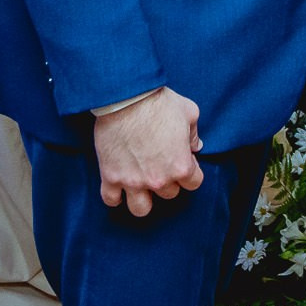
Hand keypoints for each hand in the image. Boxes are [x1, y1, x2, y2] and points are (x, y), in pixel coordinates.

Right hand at [93, 87, 203, 216]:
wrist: (125, 96)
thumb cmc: (159, 102)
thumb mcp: (189, 112)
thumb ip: (194, 134)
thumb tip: (195, 146)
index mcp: (180, 166)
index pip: (193, 183)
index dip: (190, 171)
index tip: (182, 160)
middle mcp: (158, 179)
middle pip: (169, 194)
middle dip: (167, 180)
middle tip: (160, 163)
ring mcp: (133, 181)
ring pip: (141, 209)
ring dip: (143, 198)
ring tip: (141, 184)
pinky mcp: (110, 176)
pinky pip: (111, 200)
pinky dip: (115, 196)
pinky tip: (119, 184)